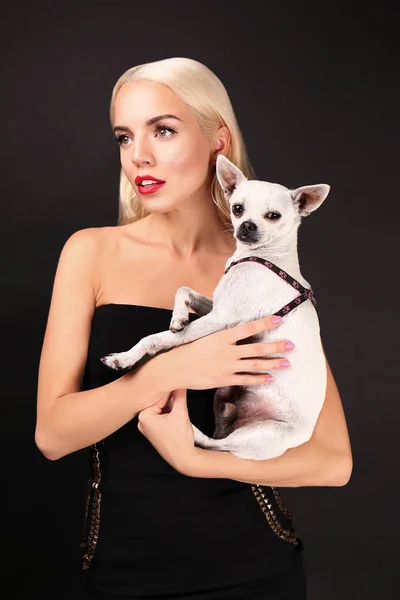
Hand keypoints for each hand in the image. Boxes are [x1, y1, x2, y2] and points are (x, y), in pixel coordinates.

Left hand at [137, 388, 200, 474]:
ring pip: (161, 407)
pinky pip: (161, 415)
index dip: (171, 390)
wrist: (184, 458)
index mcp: (144, 416)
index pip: (159, 396)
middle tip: (181, 390)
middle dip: (171, 398)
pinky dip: (170, 412)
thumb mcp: (181, 413)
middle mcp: (141, 421)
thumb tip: (180, 381)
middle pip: (159, 401)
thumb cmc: (180, 439)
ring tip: (180, 405)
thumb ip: (179, 395)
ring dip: (171, 404)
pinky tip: (177, 412)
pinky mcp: (153, 430)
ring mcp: (146, 426)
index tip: (177, 380)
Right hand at [153, 315, 294, 391]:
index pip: (248, 327)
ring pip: (255, 365)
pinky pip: (246, 380)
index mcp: (222, 336)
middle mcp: (227, 351)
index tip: (279, 318)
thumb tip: (238, 329)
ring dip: (273, 363)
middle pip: (257, 348)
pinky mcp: (224, 379)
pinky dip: (259, 379)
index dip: (265, 322)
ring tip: (286, 362)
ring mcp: (227, 366)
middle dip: (276, 346)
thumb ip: (223, 334)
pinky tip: (270, 378)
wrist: (175, 368)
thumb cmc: (190, 349)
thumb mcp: (206, 335)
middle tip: (292, 345)